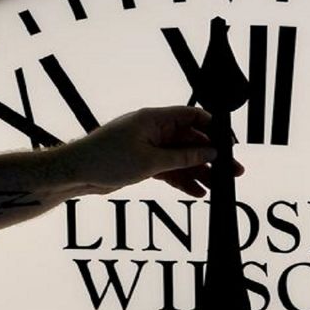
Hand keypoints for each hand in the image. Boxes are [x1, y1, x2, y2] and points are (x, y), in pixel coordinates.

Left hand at [60, 105, 242, 197]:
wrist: (75, 174)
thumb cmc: (107, 159)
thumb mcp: (150, 161)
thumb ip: (183, 158)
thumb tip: (210, 153)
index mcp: (155, 119)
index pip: (193, 116)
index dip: (214, 129)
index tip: (230, 145)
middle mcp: (154, 130)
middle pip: (191, 141)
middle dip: (212, 157)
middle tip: (234, 172)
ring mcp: (149, 147)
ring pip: (182, 159)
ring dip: (200, 172)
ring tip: (219, 188)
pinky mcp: (143, 163)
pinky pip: (170, 170)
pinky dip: (183, 181)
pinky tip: (198, 193)